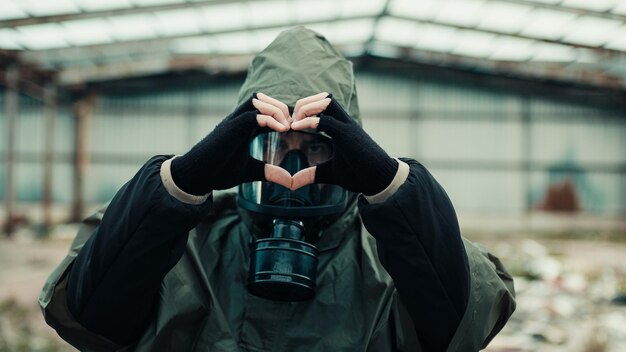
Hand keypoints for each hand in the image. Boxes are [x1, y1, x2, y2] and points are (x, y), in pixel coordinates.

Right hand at [171, 93, 291, 193]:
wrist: (196, 176)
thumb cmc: (219, 171)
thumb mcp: (252, 171)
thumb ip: (270, 173)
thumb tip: (290, 181)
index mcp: (244, 127)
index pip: (266, 109)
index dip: (282, 115)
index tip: (295, 129)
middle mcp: (238, 120)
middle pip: (263, 99)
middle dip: (281, 108)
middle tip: (293, 125)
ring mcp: (233, 122)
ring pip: (256, 101)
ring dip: (275, 110)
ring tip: (287, 126)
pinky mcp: (229, 129)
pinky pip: (250, 115)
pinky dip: (268, 119)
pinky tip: (281, 130)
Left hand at [290, 93, 397, 194]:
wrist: (381, 180)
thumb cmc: (358, 174)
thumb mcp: (329, 172)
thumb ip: (311, 174)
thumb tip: (292, 183)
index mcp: (340, 127)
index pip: (322, 105)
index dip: (304, 111)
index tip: (292, 126)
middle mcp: (344, 122)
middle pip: (323, 97)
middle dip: (303, 105)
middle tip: (292, 123)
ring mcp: (347, 127)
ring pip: (326, 101)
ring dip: (306, 108)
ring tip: (295, 124)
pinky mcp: (347, 135)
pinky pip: (326, 120)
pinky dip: (309, 121)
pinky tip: (296, 128)